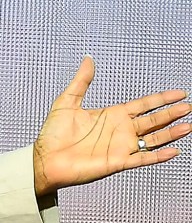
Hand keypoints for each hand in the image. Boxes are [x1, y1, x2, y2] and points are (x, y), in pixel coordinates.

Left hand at [32, 56, 190, 195]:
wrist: (45, 159)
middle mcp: (121, 130)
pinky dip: (157, 156)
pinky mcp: (117, 162)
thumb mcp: (66, 103)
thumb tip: (88, 59)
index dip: (161, 99)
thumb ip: (81, 82)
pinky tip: (173, 151)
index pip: (143, 105)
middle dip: (171, 114)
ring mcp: (121, 147)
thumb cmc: (53, 134)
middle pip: (153, 120)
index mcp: (112, 115)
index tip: (180, 93)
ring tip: (188, 126)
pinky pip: (142, 159)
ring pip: (152, 139)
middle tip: (189, 108)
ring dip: (170, 134)